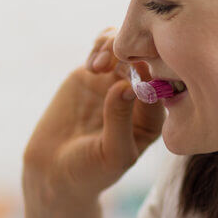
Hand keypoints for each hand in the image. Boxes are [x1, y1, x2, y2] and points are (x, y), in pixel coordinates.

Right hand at [23, 28, 165, 200]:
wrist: (54, 171)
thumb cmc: (90, 172)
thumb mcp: (111, 154)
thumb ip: (121, 121)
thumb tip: (127, 86)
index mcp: (153, 118)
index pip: (163, 86)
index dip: (152, 72)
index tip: (133, 74)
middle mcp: (138, 96)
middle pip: (147, 58)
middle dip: (133, 53)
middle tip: (112, 62)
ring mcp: (116, 81)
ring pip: (127, 46)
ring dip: (115, 46)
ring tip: (97, 66)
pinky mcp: (94, 72)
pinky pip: (104, 45)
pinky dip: (100, 46)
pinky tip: (91, 66)